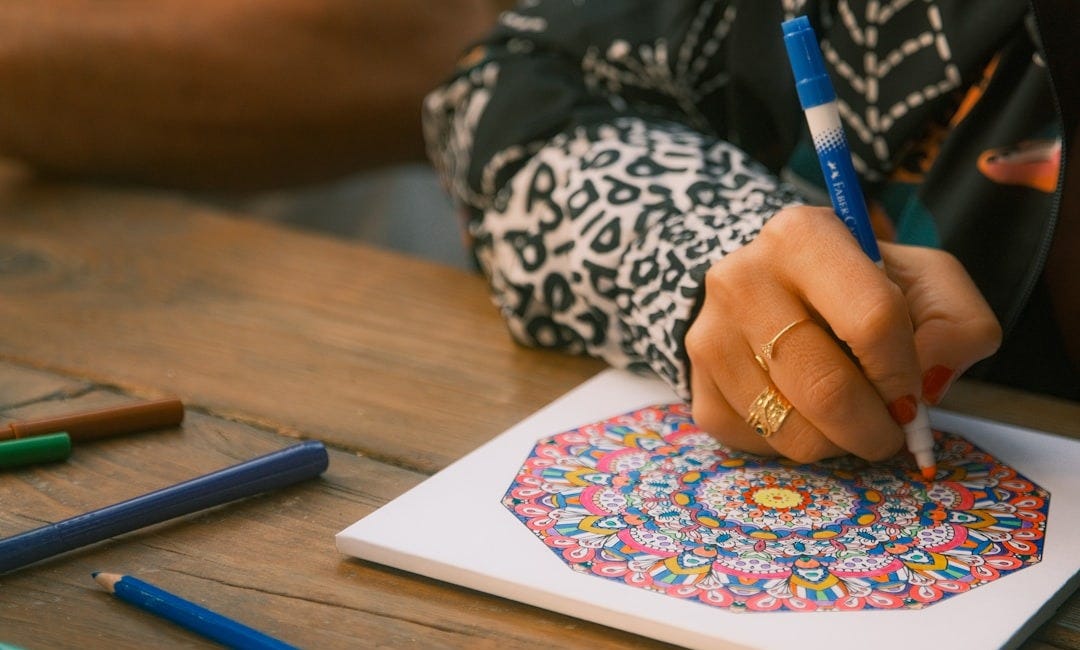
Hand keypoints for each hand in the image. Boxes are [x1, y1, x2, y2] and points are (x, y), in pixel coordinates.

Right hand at [685, 206, 1000, 462]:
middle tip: (891, 431)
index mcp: (803, 236)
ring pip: (791, 428)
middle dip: (875, 428)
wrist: (776, 293)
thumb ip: (959, 325)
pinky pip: (759, 445)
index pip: (872, 320)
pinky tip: (804, 414)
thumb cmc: (860, 288)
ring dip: (838, 443)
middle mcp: (741, 279)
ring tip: (849, 420)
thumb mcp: (927, 283)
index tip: (912, 393)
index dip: (904, 373)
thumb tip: (927, 384)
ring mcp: (710, 335)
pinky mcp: (698, 388)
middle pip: (826, 387)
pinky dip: (797, 446)